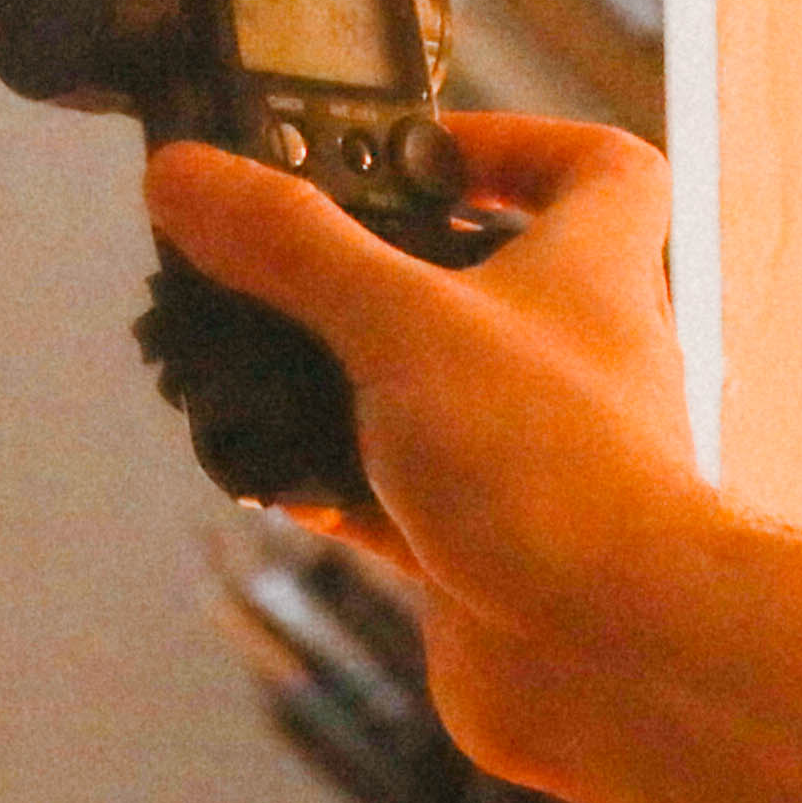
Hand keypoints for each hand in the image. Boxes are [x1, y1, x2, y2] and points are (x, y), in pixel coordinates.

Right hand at [144, 110, 712, 785]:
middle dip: (378, 265)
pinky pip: (398, 491)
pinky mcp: (488, 542)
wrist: (616, 660)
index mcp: (591, 272)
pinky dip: (333, 481)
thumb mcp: (400, 322)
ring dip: (342, 376)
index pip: (597, 167)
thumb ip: (291, 247)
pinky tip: (270, 473)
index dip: (514, 142)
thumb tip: (186, 171)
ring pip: (428, 388)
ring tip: (248, 361)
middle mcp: (575, 357)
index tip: (416, 151)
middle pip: (484, 276)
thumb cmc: (553, 468)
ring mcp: (533, 453)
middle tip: (281, 257)